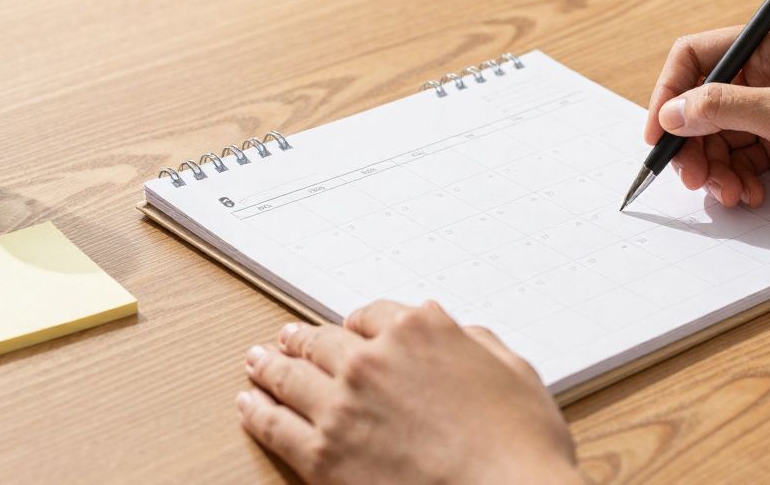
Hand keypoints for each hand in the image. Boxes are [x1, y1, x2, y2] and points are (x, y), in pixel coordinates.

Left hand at [237, 301, 581, 484]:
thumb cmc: (520, 445)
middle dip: (303, 339)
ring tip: (258, 363)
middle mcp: (373, 360)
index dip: (358, 324)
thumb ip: (476, 343)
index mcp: (419, 330)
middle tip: (288, 338)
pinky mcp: (322, 455)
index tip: (349, 329)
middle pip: (324, 341)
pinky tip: (249, 404)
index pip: (372, 314)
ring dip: (270, 366)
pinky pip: (276, 426)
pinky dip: (257, 412)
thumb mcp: (513, 371)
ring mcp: (343, 406)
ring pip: (291, 376)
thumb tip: (459, 335)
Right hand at [644, 20, 769, 217]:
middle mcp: (768, 74)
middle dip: (692, 143)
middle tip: (691, 178)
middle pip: (701, 104)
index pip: (696, 57)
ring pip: (718, 138)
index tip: (657, 133)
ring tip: (729, 193)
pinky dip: (737, 180)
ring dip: (715, 169)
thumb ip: (722, 108)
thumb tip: (672, 112)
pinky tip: (751, 196)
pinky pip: (741, 161)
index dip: (669, 93)